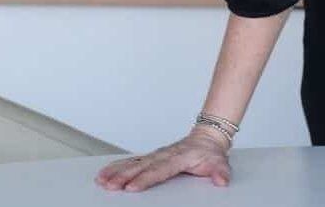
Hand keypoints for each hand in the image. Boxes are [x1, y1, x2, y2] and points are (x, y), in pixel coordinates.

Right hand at [94, 128, 232, 192]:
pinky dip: (117, 167)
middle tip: (110, 185)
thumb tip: (222, 180)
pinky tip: (105, 173)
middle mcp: (163, 155)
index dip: (145, 179)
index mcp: (178, 157)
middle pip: (140, 166)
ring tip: (102, 180)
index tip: (132, 187)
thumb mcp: (219, 161)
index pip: (159, 170)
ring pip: (132, 163)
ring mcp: (155, 155)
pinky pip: (131, 161)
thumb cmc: (210, 152)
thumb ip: (220, 171)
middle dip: (123, 176)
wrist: (207, 137)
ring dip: (116, 171)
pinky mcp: (150, 157)